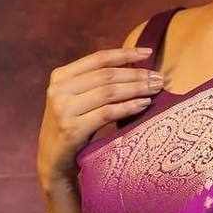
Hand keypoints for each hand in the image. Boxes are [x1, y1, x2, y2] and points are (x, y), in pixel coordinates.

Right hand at [36, 45, 162, 188]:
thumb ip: (94, 82)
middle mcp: (59, 90)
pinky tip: (144, 104)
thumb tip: (132, 64)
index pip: (98, 59)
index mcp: (60, 76)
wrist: (53, 160)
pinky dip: (128, 107)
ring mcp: (64, 109)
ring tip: (155, 89)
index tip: (147, 53)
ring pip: (108, 92)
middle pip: (106, 76)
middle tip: (158, 78)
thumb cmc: (72, 127)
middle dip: (136, 75)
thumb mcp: (76, 99)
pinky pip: (107, 113)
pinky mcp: (72, 129)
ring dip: (136, 89)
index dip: (124, 54)